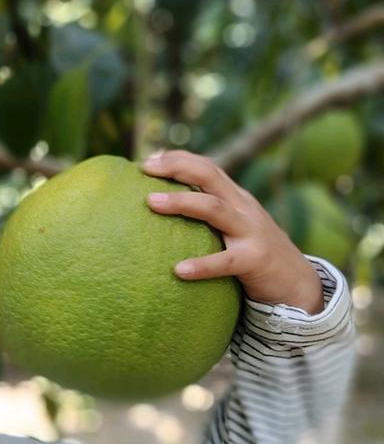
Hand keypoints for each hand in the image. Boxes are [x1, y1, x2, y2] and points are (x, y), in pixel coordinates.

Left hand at [142, 150, 325, 314]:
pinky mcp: (255, 260)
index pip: (208, 167)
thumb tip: (161, 209)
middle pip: (210, 177)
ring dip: (182, 202)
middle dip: (178, 167)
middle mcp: (243, 208)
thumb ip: (207, 215)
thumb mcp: (233, 227)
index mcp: (236, 199)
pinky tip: (178, 270)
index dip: (179, 159)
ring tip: (151, 202)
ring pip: (214, 209)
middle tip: (146, 168)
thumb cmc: (251, 255)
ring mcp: (251, 232)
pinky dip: (202, 265)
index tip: (148, 160)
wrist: (297, 284)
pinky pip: (225, 261)